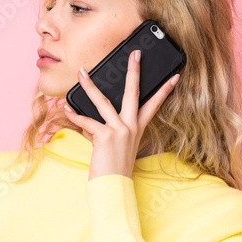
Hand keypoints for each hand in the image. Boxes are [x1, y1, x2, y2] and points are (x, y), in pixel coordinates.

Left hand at [64, 49, 179, 180]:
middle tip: (135, 54)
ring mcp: (119, 130)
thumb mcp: (115, 145)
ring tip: (81, 73)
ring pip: (103, 102)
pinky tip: (66, 108)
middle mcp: (131, 127)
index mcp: (137, 128)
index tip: (174, 76)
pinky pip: (87, 122)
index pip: (154, 104)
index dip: (165, 90)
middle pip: (133, 92)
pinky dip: (74, 115)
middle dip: (133, 71)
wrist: (113, 186)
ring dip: (90, 86)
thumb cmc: (114, 168)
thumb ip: (105, 128)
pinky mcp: (105, 136)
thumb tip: (87, 117)